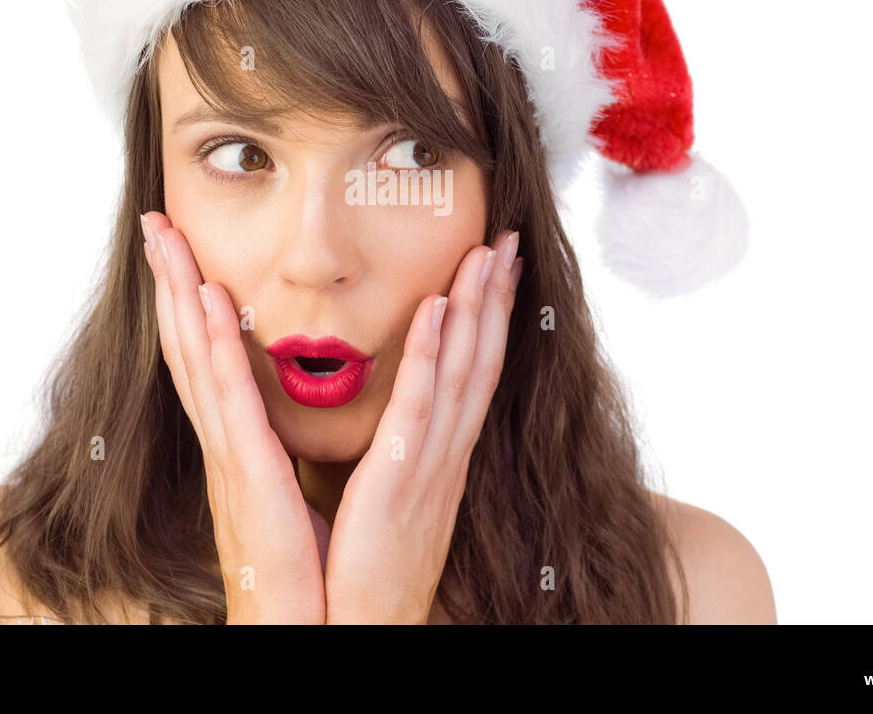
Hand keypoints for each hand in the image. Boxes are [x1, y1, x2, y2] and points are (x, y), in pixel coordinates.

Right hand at [141, 212, 325, 623]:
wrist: (310, 634)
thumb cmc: (309, 574)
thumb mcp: (295, 497)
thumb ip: (284, 452)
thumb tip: (284, 415)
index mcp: (242, 449)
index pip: (207, 360)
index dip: (187, 303)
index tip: (179, 251)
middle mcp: (228, 447)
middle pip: (189, 349)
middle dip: (170, 283)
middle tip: (154, 223)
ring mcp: (231, 463)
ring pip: (198, 364)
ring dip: (182, 296)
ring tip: (167, 241)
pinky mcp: (249, 483)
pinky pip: (232, 405)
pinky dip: (215, 350)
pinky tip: (210, 302)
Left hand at [323, 229, 522, 622]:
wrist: (364, 631)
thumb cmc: (366, 570)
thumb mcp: (392, 501)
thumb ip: (399, 456)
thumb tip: (398, 423)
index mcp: (442, 460)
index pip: (472, 377)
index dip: (489, 321)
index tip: (497, 271)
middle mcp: (446, 457)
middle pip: (479, 363)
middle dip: (496, 300)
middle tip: (508, 241)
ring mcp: (429, 468)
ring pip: (460, 374)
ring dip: (476, 310)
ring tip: (486, 254)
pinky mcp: (397, 481)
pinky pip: (418, 409)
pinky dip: (430, 356)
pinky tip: (437, 311)